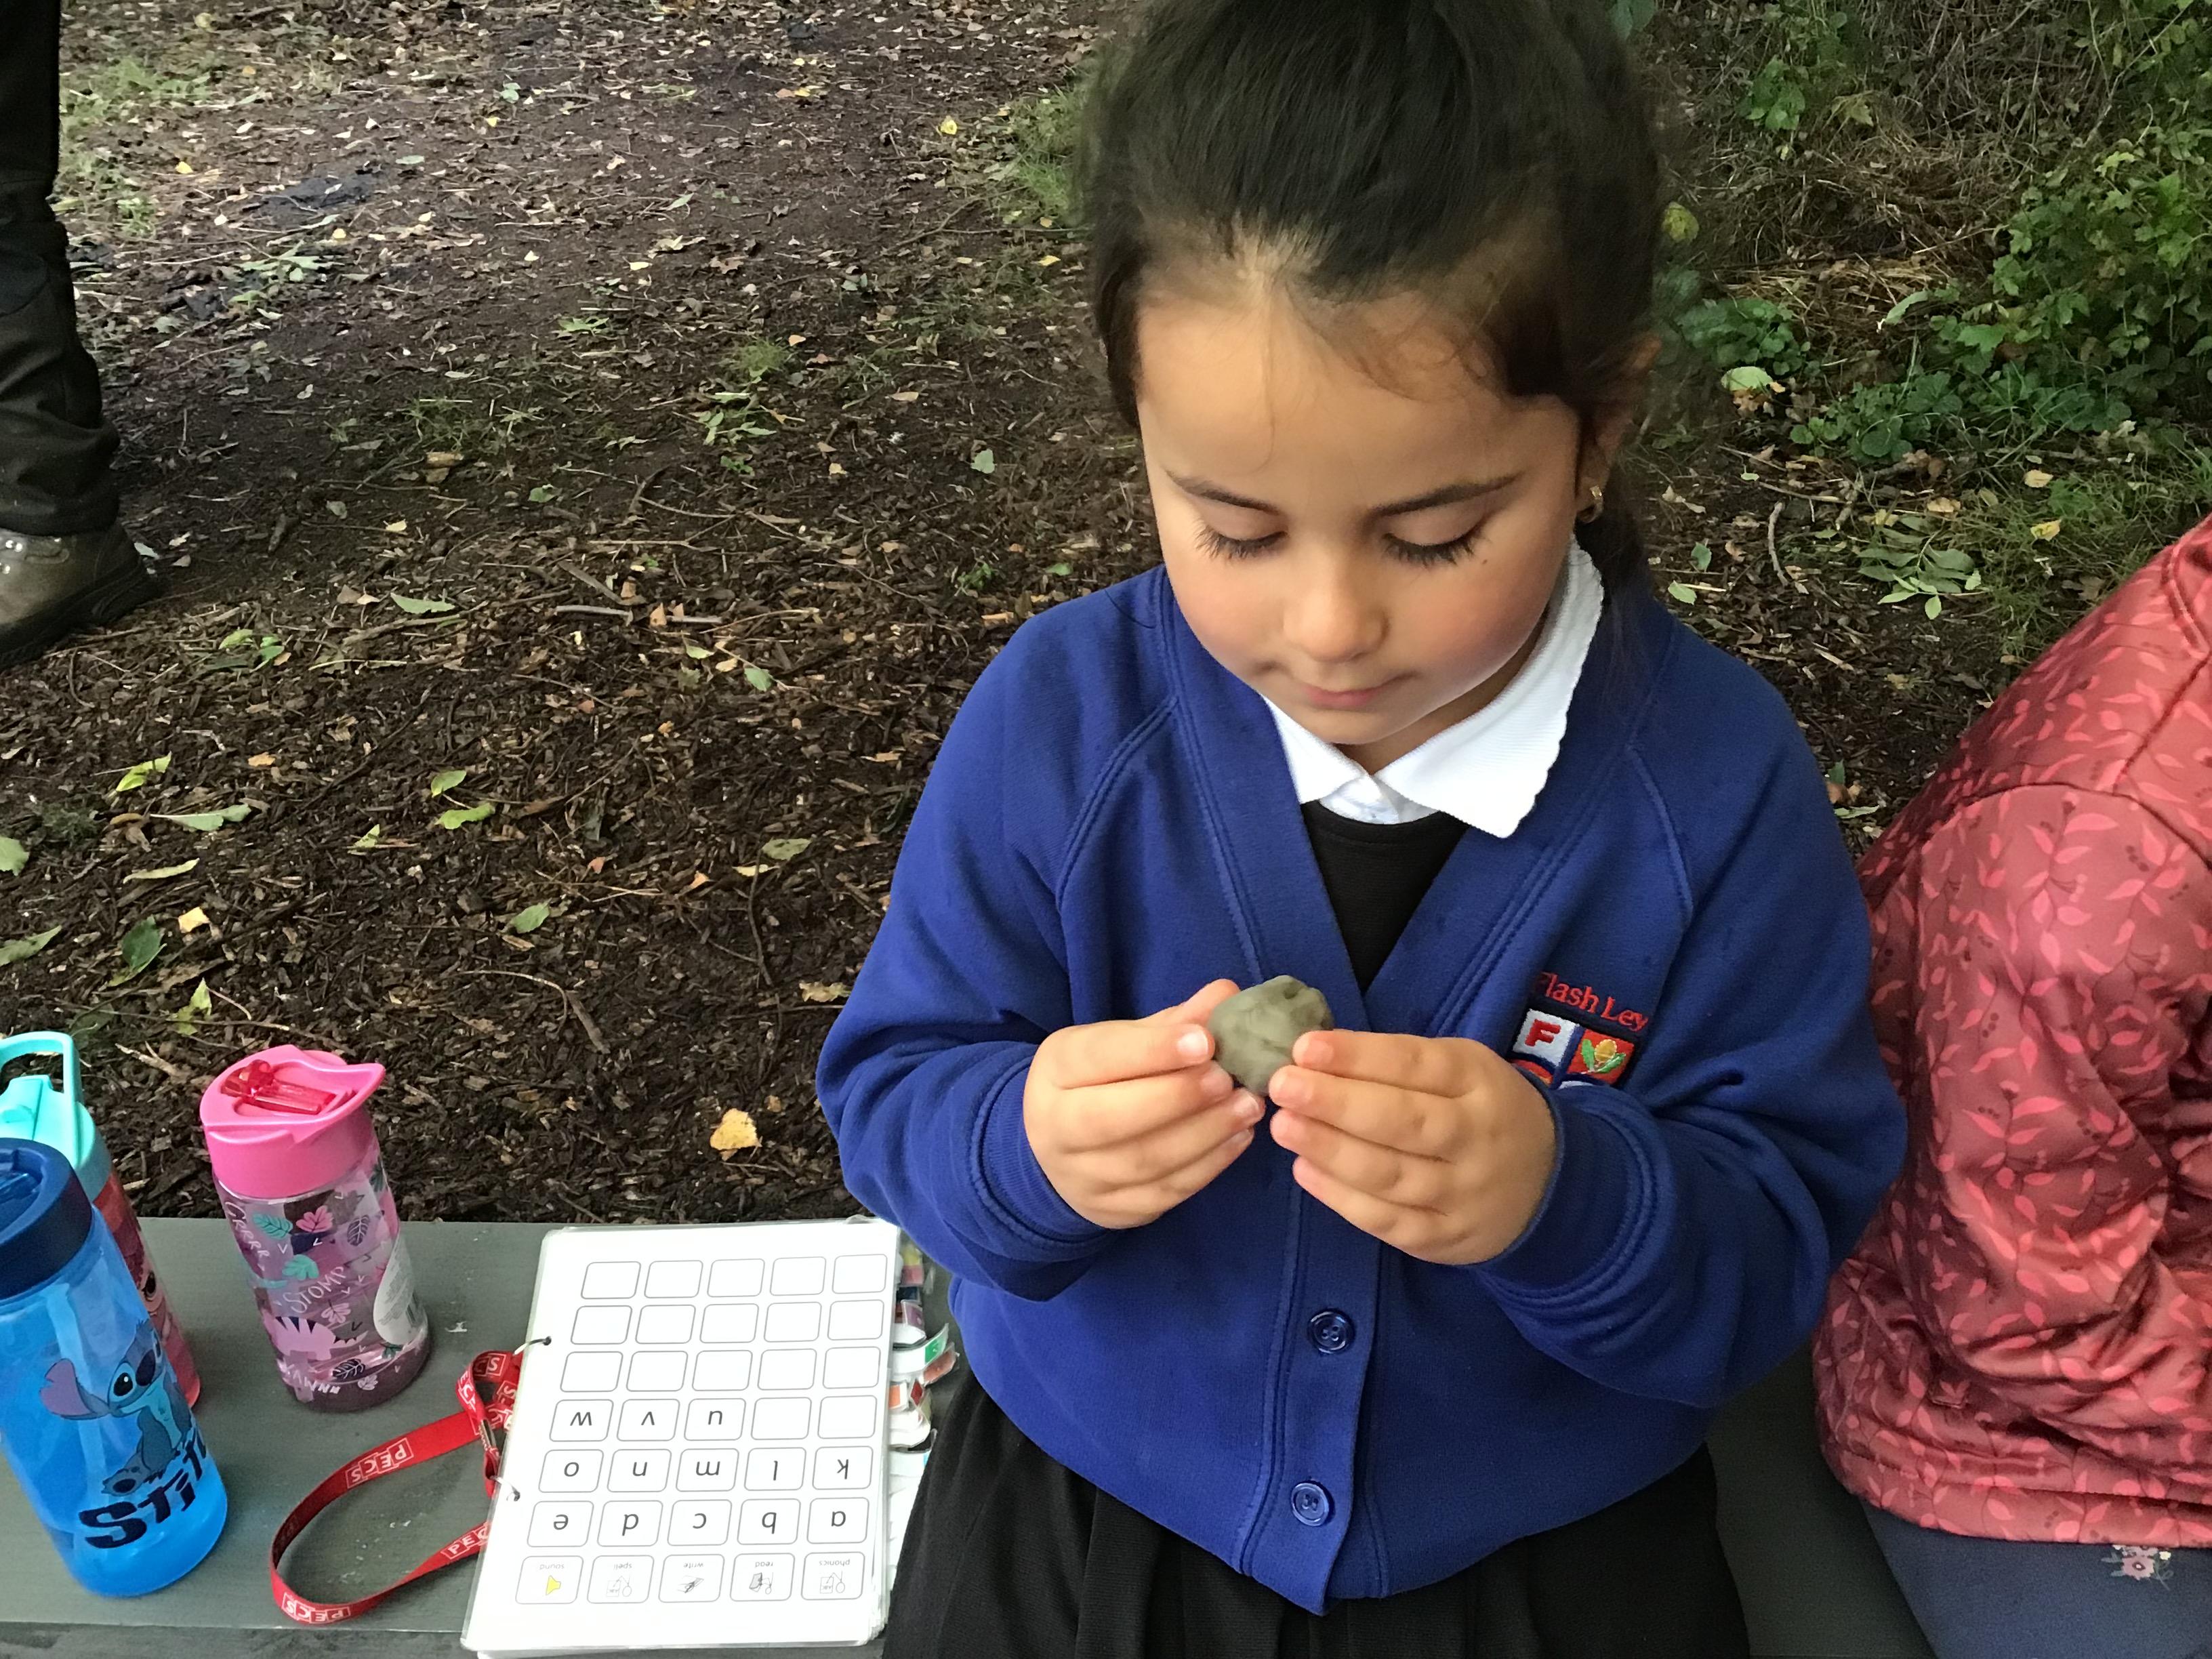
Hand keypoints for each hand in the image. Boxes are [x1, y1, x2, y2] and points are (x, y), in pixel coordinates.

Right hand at [1025, 980, 1262, 1229]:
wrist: (1059, 1152)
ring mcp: (1083, 1177)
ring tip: (1248, 1107)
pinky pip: (1164, 1192)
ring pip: (1145, 1161)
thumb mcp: (1123, 1042)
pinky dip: (1208, 1165)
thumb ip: (1174, 1022)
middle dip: (1178, 1097)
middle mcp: (1056, 1127)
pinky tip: (1238, 1138)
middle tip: (1228, 1079)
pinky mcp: (1114, 1211)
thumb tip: (1227, 995)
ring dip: (1205, 1134)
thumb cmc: (1102, 1082)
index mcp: (1056, 1069)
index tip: (1205, 1040)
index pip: (1098, 1058)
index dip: (1153, 1050)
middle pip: (1112, 1118)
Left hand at [1267, 1030, 1557, 1264]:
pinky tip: (1305, 1170)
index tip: (1305, 1047)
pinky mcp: (1445, 1238)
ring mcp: (1463, 1194)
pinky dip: (1342, 1197)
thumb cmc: (1480, 1110)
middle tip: (1284, 1086)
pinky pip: (1388, 1220)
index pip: (1416, 1064)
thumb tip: (1315, 1055)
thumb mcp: (1460, 1069)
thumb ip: (1398, 1062)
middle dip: (1337, 1103)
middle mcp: (1475, 1138)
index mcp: (1479, 1082)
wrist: (1547, 1186)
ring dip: (1330, 1150)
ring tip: (1284, 1126)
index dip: (1360, 1056)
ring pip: (1391, 1175)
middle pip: (1404, 1121)